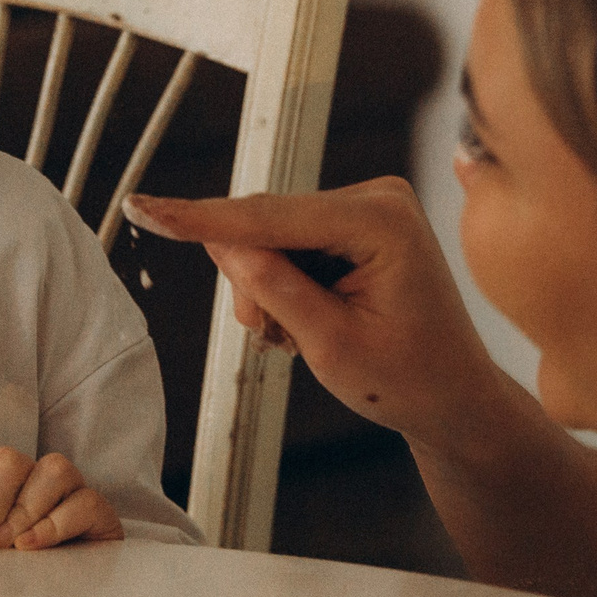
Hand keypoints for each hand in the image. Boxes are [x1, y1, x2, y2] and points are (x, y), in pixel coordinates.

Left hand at [0, 447, 125, 550]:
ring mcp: (70, 488)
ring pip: (52, 468)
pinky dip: (54, 523)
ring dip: (23, 509)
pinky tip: (31, 547)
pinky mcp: (97, 510)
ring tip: (9, 546)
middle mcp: (32, 476)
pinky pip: (83, 500)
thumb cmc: (7, 566)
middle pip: (7, 460)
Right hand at [123, 178, 513, 454]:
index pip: (269, 216)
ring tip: (304, 336)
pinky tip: (312, 319)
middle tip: (280, 339)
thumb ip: (274, 289)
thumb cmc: (408, 379)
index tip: (144, 207)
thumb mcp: (330, 345)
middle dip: (256, 286)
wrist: (452, 399)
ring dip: (270, 293)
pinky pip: (289, 246)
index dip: (200, 218)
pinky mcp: (356, 222)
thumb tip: (222, 242)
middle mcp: (376, 198)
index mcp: (381, 220)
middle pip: (265, 227)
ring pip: (270, 240)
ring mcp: (367, 207)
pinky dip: (286, 288)